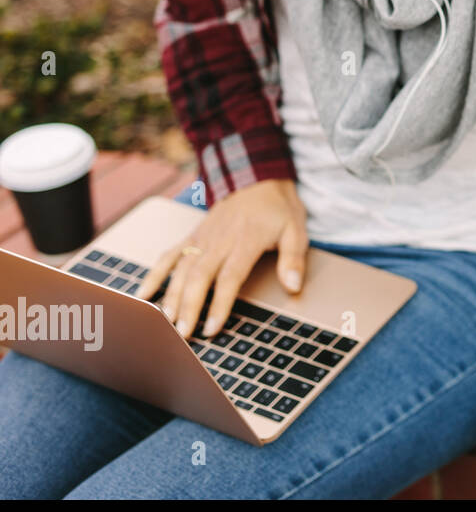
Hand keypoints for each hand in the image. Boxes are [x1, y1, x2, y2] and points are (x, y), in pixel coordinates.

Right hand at [138, 179, 308, 339]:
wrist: (256, 177)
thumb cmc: (278, 207)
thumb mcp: (297, 229)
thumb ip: (293, 259)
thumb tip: (294, 287)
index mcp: (246, 241)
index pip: (229, 277)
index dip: (219, 304)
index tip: (212, 328)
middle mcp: (219, 240)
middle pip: (199, 277)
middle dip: (189, 307)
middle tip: (183, 334)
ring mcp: (202, 238)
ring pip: (181, 269)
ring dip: (171, 297)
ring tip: (166, 323)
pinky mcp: (192, 236)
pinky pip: (169, 255)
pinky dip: (154, 274)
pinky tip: (142, 295)